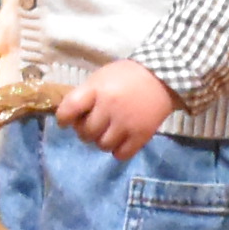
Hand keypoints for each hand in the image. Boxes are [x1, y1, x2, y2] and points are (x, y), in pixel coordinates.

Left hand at [54, 60, 179, 157]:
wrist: (164, 77)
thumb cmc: (128, 75)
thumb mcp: (102, 77)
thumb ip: (86, 94)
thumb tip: (71, 116)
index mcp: (97, 90)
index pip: (69, 110)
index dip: (63, 118)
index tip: (66, 121)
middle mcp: (109, 107)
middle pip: (86, 132)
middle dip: (86, 131)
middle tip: (93, 125)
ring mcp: (126, 123)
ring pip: (102, 145)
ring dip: (102, 141)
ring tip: (109, 132)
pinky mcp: (141, 135)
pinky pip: (121, 154)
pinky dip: (118, 151)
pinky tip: (121, 141)